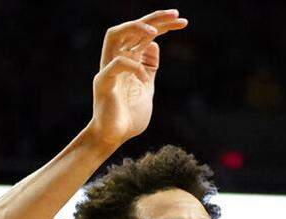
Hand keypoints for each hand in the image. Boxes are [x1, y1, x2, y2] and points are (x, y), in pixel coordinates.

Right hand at [87, 9, 187, 147]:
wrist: (113, 138)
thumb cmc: (129, 116)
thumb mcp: (146, 87)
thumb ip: (149, 67)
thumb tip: (155, 46)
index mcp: (128, 60)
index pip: (143, 34)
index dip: (162, 24)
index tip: (182, 21)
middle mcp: (116, 60)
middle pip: (130, 28)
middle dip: (153, 17)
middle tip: (175, 14)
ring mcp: (108, 69)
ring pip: (115, 35)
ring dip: (135, 28)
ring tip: (155, 30)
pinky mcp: (103, 83)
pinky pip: (117, 64)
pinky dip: (134, 67)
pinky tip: (146, 78)